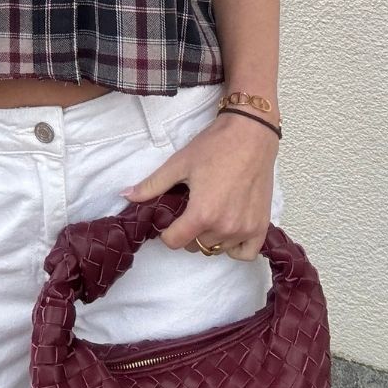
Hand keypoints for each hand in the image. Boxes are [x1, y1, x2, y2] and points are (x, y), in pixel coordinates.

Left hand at [119, 113, 277, 259]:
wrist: (251, 134)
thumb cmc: (215, 146)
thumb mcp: (178, 164)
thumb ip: (152, 185)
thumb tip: (126, 196)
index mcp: (202, 214)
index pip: (174, 242)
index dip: (166, 231)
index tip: (170, 217)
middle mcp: (225, 227)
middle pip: (195, 245)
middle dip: (187, 231)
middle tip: (189, 209)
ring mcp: (245, 229)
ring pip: (217, 248)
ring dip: (209, 237)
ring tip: (209, 212)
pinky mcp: (261, 226)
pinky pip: (245, 253)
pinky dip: (234, 246)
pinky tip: (228, 229)